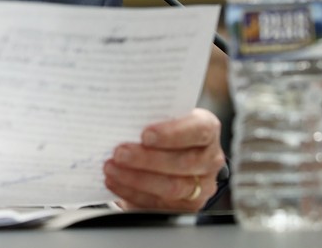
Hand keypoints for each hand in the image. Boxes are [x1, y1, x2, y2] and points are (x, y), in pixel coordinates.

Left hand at [103, 108, 224, 211]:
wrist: (170, 150)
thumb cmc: (162, 127)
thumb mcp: (161, 115)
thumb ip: (149, 115)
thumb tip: (119, 118)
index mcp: (207, 129)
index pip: (199, 130)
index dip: (172, 133)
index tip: (145, 134)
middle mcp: (209, 158)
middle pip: (183, 162)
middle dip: (147, 159)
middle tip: (119, 153)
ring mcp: (202, 186)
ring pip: (172, 187)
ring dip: (136, 178)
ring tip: (111, 168)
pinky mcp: (186, 207)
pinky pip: (159, 204)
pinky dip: (132, 193)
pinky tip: (115, 182)